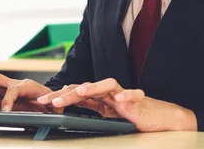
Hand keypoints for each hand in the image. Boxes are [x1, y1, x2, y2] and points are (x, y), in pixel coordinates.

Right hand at [0, 70, 61, 112]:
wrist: (47, 100)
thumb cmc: (49, 103)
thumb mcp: (55, 106)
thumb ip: (55, 107)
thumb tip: (54, 105)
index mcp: (27, 86)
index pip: (13, 88)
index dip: (7, 99)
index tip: (5, 111)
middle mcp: (14, 83)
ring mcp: (5, 85)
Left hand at [37, 78, 196, 131]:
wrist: (162, 119)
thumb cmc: (134, 117)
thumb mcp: (107, 117)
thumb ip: (90, 111)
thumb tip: (69, 109)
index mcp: (100, 99)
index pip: (75, 94)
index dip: (58, 97)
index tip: (41, 102)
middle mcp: (109, 94)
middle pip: (85, 88)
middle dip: (66, 93)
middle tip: (50, 100)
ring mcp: (124, 95)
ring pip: (107, 85)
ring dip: (93, 87)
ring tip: (80, 91)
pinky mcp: (140, 101)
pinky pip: (134, 94)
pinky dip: (127, 95)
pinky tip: (120, 99)